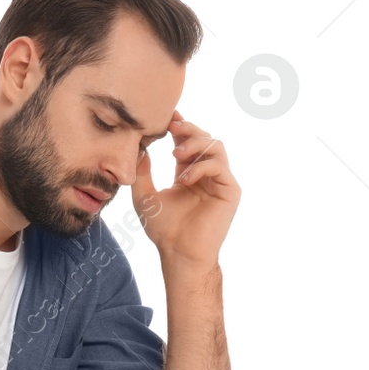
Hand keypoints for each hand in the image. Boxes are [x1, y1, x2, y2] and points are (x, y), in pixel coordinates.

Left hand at [131, 110, 240, 269]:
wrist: (178, 252)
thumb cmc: (162, 228)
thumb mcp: (144, 195)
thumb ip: (142, 172)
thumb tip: (139, 148)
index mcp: (188, 174)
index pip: (186, 143)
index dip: (179, 128)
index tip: (166, 117)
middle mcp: (206, 175)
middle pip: (204, 139)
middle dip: (188, 129)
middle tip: (172, 127)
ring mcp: (219, 181)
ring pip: (216, 147)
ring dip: (195, 145)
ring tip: (175, 156)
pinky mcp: (230, 190)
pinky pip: (219, 167)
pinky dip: (201, 167)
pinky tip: (184, 178)